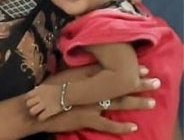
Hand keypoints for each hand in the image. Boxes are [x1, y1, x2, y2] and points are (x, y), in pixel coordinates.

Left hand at [25, 84, 61, 120]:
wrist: (66, 93)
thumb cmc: (55, 89)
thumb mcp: (44, 86)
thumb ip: (37, 89)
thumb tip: (33, 90)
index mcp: (38, 91)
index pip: (27, 96)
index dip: (29, 99)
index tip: (32, 101)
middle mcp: (39, 98)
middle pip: (28, 104)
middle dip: (30, 106)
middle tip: (34, 107)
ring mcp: (44, 105)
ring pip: (32, 111)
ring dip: (34, 113)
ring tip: (37, 113)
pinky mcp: (49, 111)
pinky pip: (41, 117)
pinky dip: (41, 118)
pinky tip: (43, 117)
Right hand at [41, 66, 159, 134]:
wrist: (37, 107)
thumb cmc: (46, 92)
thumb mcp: (62, 77)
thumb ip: (77, 72)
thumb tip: (89, 64)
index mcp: (84, 77)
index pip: (110, 71)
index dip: (127, 70)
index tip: (143, 67)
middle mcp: (90, 89)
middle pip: (118, 85)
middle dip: (137, 83)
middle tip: (154, 80)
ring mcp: (89, 104)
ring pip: (117, 102)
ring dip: (135, 102)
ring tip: (151, 101)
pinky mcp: (86, 119)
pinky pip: (107, 123)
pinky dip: (120, 125)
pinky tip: (133, 126)